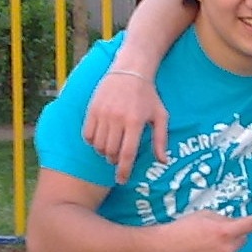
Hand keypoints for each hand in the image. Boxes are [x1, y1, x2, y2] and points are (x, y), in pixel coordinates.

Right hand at [82, 69, 168, 183]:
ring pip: (98, 145)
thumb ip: (161, 139)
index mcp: (135, 121)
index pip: (127, 153)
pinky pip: (87, 135)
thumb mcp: (161, 116)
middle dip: (114, 160)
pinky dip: (92, 142)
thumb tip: (163, 161)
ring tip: (111, 148)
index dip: (124, 170)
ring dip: (104, 152)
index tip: (121, 180)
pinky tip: (100, 139)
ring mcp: (103, 113)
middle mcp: (117, 118)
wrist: (130, 71)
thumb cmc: (148, 95)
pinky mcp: (92, 109)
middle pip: (111, 152)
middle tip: (118, 158)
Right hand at [154, 208, 251, 251]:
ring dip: (224, 247)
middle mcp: (228, 248)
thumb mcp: (205, 215)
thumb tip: (235, 226)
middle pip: (241, 238)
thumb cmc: (183, 228)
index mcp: (225, 230)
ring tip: (202, 245)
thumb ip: (224, 219)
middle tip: (212, 233)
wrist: (164, 248)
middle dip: (232, 234)